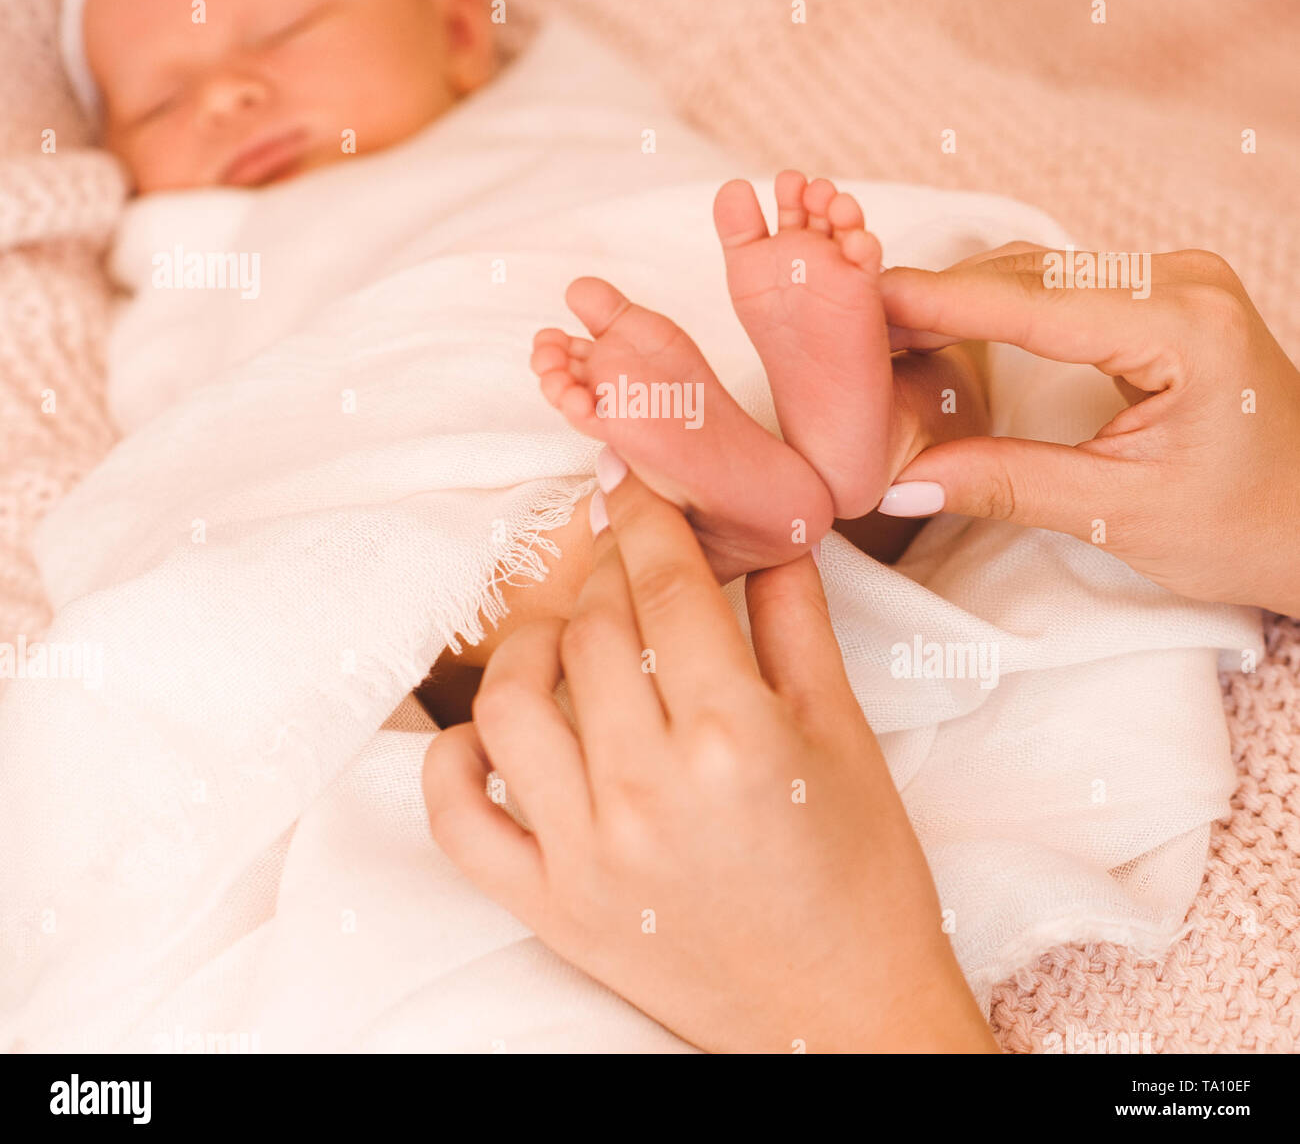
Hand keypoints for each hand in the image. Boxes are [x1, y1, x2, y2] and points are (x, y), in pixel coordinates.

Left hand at [423, 469, 995, 1053]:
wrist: (842, 1018)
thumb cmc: (862, 879)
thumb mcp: (846, 736)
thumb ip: (796, 622)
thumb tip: (766, 535)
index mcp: (734, 739)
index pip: (665, 588)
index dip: (645, 514)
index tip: (630, 477)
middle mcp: (648, 790)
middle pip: (590, 631)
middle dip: (603, 566)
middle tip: (620, 550)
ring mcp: (587, 854)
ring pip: (510, 705)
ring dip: (528, 646)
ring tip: (562, 635)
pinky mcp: (551, 907)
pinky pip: (460, 822)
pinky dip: (451, 762)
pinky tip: (485, 731)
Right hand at [880, 246, 1299, 614]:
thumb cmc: (1250, 526)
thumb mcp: (1121, 513)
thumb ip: (1007, 485)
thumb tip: (901, 484)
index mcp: (1183, 325)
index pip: (1030, 302)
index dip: (935, 300)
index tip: (857, 302)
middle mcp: (1181, 281)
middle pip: (1026, 274)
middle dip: (934, 298)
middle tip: (847, 329)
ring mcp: (1173, 282)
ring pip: (1035, 272)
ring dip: (958, 298)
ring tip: (879, 333)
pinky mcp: (1159, 298)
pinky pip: (1058, 287)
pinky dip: (993, 306)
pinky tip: (943, 328)